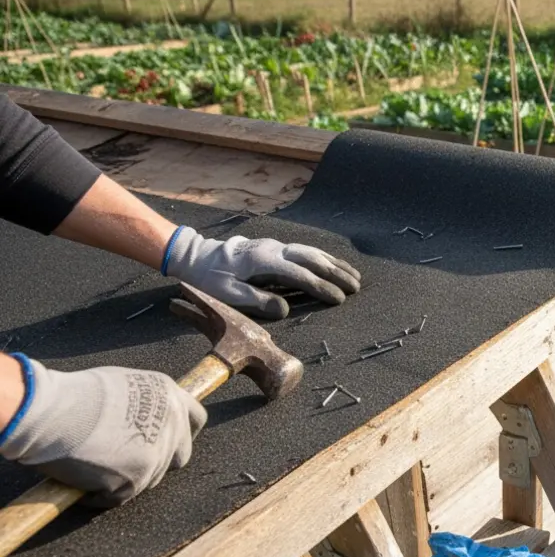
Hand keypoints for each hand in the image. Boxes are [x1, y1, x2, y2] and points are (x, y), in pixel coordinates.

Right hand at [0, 357, 206, 506]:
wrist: (50, 412)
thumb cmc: (73, 394)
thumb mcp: (122, 385)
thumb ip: (144, 403)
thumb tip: (145, 419)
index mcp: (171, 397)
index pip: (196, 419)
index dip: (183, 432)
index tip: (171, 440)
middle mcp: (171, 425)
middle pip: (180, 455)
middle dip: (159, 460)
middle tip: (127, 459)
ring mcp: (155, 456)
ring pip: (150, 479)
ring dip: (126, 477)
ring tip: (94, 464)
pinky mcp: (134, 481)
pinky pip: (118, 497)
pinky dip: (100, 494)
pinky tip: (80, 479)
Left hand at [163, 226, 360, 318]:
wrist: (195, 256)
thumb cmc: (210, 278)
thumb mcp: (227, 293)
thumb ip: (257, 300)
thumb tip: (285, 308)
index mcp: (264, 261)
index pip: (301, 274)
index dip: (322, 287)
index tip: (340, 299)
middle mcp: (274, 250)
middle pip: (313, 258)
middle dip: (337, 273)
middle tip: (356, 287)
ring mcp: (275, 247)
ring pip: (312, 252)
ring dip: (334, 264)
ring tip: (354, 276)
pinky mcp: (274, 249)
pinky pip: (305, 252)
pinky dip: (323, 259)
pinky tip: (333, 265)